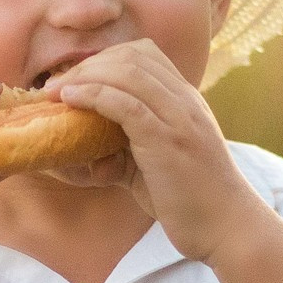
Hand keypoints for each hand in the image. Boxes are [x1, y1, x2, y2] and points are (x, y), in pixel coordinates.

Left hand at [46, 39, 265, 263]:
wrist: (228, 227)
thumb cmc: (192, 201)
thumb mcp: (161, 164)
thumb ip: (130, 150)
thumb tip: (90, 155)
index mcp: (186, 101)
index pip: (146, 54)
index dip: (105, 59)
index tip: (77, 79)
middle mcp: (185, 101)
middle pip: (132, 57)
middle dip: (88, 64)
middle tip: (56, 86)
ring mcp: (179, 118)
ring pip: (127, 73)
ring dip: (84, 77)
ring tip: (54, 92)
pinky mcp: (168, 141)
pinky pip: (126, 104)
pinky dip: (93, 95)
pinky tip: (71, 100)